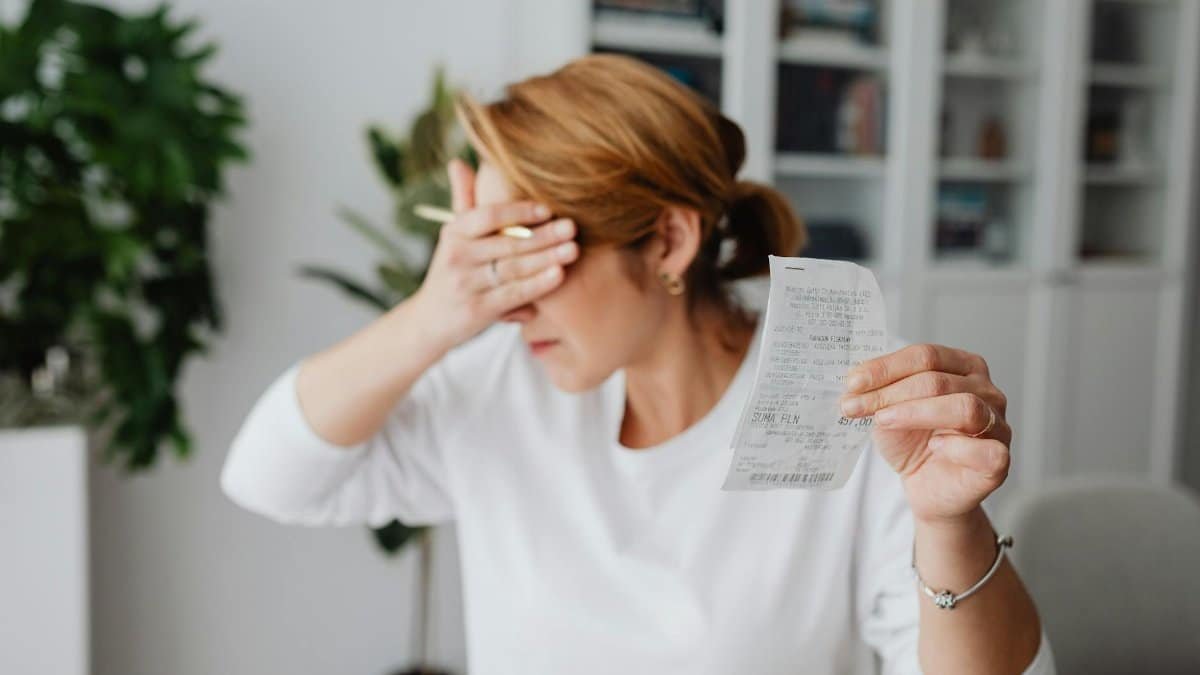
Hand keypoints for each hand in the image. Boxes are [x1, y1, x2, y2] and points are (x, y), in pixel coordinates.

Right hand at [412, 158, 578, 348]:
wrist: (430, 321)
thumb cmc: (453, 271)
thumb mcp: (452, 236)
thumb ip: (463, 201)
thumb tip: (458, 162)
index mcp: (453, 232)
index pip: (486, 216)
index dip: (518, 211)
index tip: (547, 209)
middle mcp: (456, 256)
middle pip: (506, 242)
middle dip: (542, 235)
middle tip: (572, 227)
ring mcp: (466, 285)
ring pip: (513, 268)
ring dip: (546, 258)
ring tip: (573, 249)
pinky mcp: (477, 310)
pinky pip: (514, 294)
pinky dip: (538, 284)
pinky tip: (559, 275)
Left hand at [838, 344, 1011, 525]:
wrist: (925, 487)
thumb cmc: (913, 443)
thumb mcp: (889, 410)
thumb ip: (879, 391)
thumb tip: (855, 381)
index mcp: (964, 367)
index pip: (926, 356)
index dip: (886, 368)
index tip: (852, 382)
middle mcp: (987, 391)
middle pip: (939, 381)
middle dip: (890, 393)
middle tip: (854, 406)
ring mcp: (998, 425)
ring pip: (963, 407)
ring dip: (915, 413)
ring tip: (883, 421)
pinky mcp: (999, 461)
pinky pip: (985, 449)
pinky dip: (956, 447)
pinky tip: (934, 447)